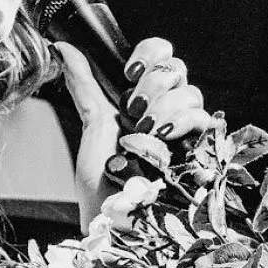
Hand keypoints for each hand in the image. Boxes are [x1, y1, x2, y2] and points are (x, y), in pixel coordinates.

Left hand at [56, 37, 209, 228]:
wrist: (112, 219)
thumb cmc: (102, 180)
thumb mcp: (92, 124)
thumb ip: (84, 83)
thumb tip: (64, 47)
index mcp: (144, 98)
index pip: (161, 54)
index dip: (150, 53)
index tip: (127, 72)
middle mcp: (167, 110)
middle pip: (177, 70)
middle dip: (152, 83)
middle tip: (133, 110)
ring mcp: (185, 130)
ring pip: (191, 93)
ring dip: (163, 109)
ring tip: (145, 134)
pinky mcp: (201, 151)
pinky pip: (203, 119)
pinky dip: (181, 123)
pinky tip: (164, 137)